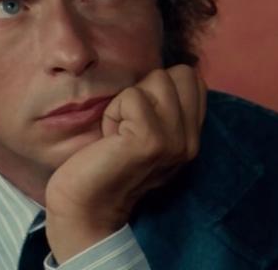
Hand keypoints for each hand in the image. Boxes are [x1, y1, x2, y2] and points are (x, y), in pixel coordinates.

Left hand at [44, 64, 206, 262]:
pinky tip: (109, 138)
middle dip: (145, 90)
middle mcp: (190, 141)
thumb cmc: (105, 161)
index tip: (138, 119)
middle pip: (178, 74)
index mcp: (191, 138)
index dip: (158, 87)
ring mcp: (174, 142)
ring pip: (156, 80)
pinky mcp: (151, 141)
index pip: (192, 78)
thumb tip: (164, 72)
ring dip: (127, 101)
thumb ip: (164, 106)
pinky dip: (113, 112)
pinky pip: (132, 96)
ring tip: (118, 133)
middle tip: (127, 125)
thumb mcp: (147, 131)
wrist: (84, 205)